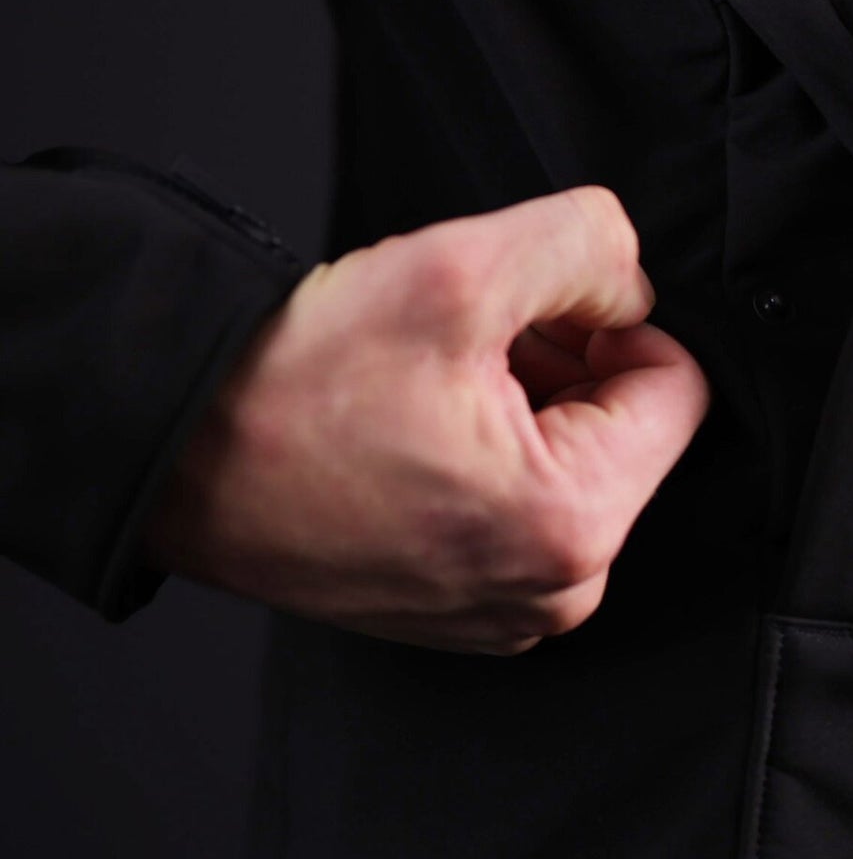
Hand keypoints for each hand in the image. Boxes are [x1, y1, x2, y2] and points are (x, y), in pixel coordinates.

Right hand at [142, 186, 710, 653]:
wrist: (169, 452)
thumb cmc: (288, 388)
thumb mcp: (460, 269)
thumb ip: (591, 249)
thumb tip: (630, 289)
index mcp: (570, 526)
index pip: (678, 388)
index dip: (616, 322)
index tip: (539, 310)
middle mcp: (550, 592)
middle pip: (627, 428)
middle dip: (570, 361)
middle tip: (475, 339)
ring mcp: (503, 609)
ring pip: (576, 461)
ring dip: (529, 399)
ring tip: (438, 379)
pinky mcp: (461, 603)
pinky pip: (523, 504)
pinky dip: (493, 448)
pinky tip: (420, 422)